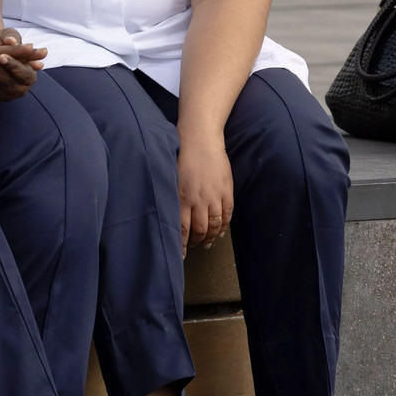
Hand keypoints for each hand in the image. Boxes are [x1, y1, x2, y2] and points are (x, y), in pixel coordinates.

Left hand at [0, 27, 44, 104]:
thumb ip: (12, 37)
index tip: (1, 56)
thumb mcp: (7, 35)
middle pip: (8, 83)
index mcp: (29, 76)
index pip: (24, 74)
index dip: (13, 66)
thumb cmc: (2, 42)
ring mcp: (4, 96)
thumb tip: (12, 40)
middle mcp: (19, 90)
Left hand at [177, 137, 233, 255]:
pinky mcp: (227, 193)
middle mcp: (198, 200)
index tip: (179, 255)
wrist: (200, 140)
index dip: (181, 244)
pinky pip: (227, 216)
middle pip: (199, 230)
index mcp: (181, 197)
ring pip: (214, 226)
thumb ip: (172, 197)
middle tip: (193, 248)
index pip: (181, 229)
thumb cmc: (180, 157)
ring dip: (210, 238)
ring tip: (206, 244)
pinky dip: (224, 227)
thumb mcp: (170, 178)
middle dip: (196, 242)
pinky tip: (220, 233)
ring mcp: (214, 197)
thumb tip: (168, 216)